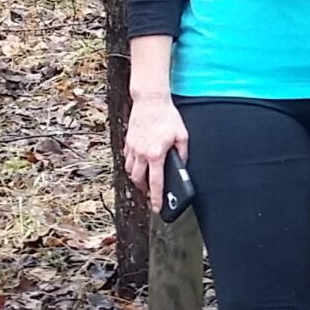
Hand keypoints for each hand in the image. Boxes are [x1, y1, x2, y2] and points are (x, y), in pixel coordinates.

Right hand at [124, 94, 189, 214]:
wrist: (150, 100)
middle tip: (150, 193)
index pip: (156, 183)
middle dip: (144, 190)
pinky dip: (132, 165)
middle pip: (139, 180)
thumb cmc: (167, 116)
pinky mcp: (128, 142)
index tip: (157, 208)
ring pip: (130, 171)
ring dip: (137, 178)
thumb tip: (182, 166)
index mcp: (156, 154)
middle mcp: (141, 154)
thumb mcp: (182, 136)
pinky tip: (139, 164)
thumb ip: (183, 154)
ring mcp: (132, 148)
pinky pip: (127, 159)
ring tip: (145, 179)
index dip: (156, 198)